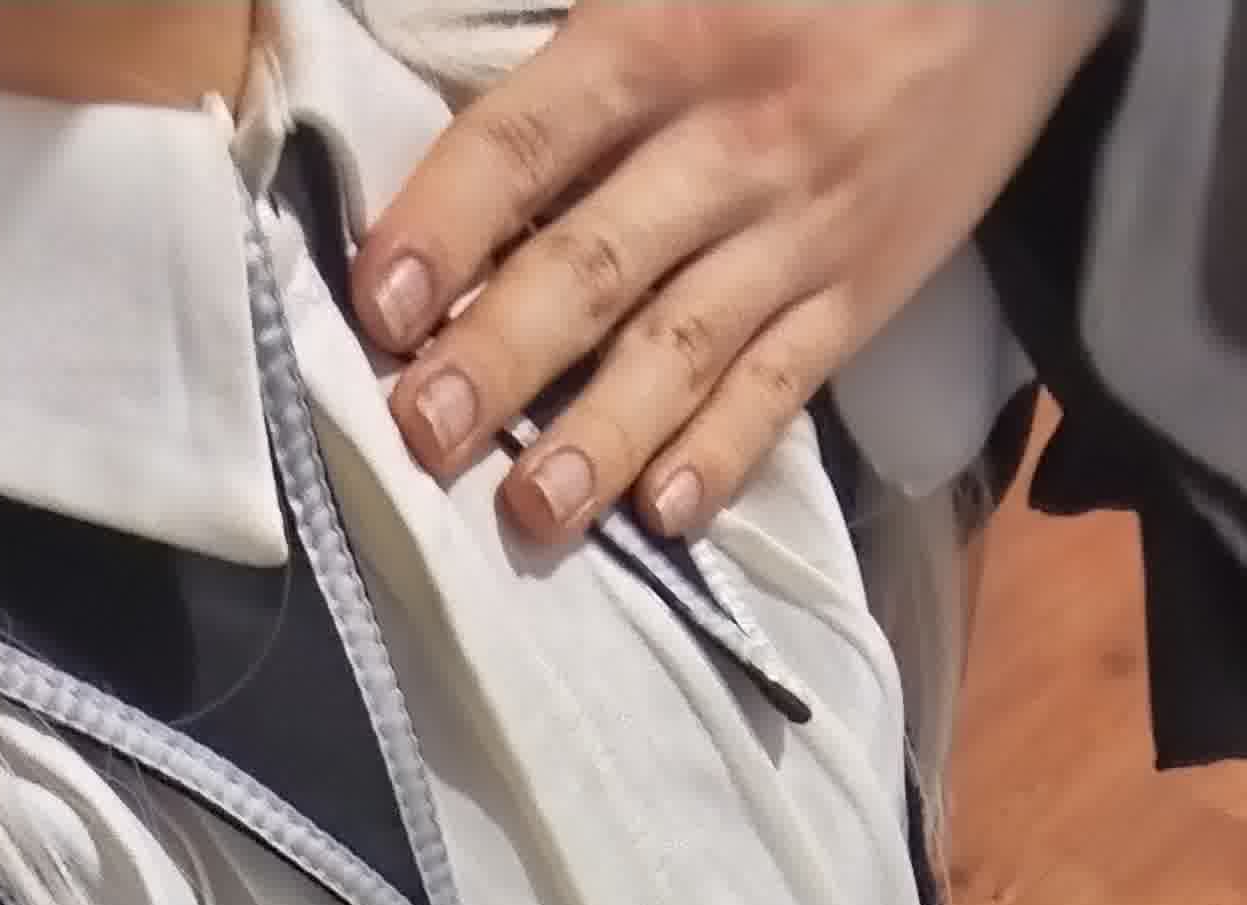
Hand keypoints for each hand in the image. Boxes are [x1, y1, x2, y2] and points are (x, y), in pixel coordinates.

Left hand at [355, 0, 1115, 542]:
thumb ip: (587, 30)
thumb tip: (470, 109)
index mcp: (666, 31)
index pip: (531, 138)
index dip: (448, 220)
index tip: (382, 301)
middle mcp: (730, 142)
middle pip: (596, 264)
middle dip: (502, 355)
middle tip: (423, 434)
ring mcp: (802, 231)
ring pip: (685, 348)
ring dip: (601, 436)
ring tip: (529, 512)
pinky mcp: (865, 292)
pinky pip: (787, 386)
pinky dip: (726, 452)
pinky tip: (665, 514)